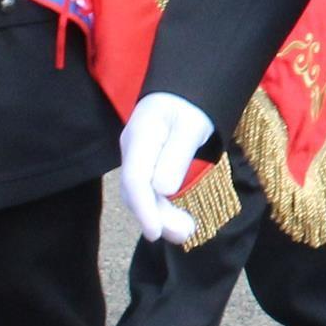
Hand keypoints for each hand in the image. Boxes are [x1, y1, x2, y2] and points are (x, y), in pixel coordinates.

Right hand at [115, 92, 215, 244]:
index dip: (143, 208)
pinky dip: (163, 209)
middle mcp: (133, 150)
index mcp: (142, 136)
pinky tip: (180, 222)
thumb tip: (163, 189)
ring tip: (187, 232)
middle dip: (157, 217)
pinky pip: (149, 192)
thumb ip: (177, 155)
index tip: (155, 232)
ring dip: (161, 217)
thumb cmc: (190, 104)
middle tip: (186, 234)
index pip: (135, 178)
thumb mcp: (191, 125)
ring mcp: (137, 158)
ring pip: (142, 194)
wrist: (183, 92)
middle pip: (136, 191)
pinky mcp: (145, 166)